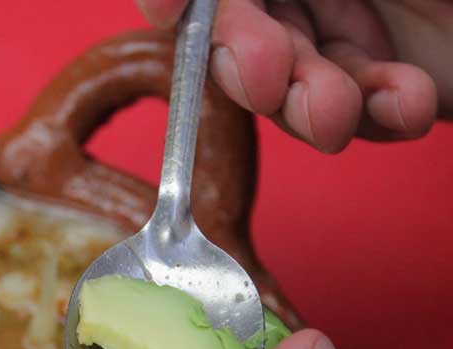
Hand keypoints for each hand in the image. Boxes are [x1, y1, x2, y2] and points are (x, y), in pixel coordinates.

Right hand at [136, 0, 451, 150]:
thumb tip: (160, 3)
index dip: (187, 6)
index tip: (166, 14)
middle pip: (244, 36)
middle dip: (252, 61)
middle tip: (265, 79)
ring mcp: (349, 32)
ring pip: (295, 84)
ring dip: (311, 104)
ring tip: (338, 112)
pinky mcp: (386, 83)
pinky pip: (362, 112)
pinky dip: (381, 117)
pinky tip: (407, 105)